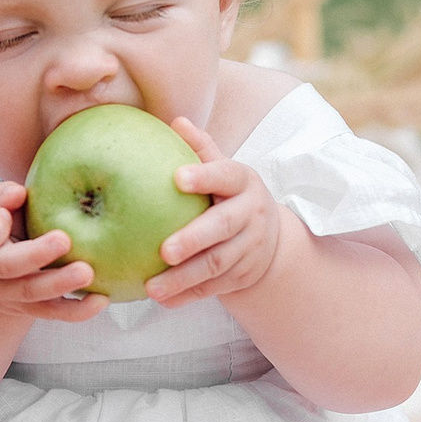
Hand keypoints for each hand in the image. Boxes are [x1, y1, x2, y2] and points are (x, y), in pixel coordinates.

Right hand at [0, 183, 106, 323]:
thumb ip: (0, 196)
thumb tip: (18, 193)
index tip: (17, 200)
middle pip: (7, 267)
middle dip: (36, 255)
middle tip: (64, 239)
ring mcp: (7, 295)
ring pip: (32, 294)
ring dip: (60, 284)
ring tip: (87, 272)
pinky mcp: (30, 309)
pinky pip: (53, 312)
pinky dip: (78, 310)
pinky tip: (100, 300)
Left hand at [144, 119, 286, 305]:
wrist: (268, 239)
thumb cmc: (228, 196)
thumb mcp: (223, 172)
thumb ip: (201, 150)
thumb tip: (176, 121)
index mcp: (243, 182)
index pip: (226, 175)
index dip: (205, 175)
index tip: (177, 178)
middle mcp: (251, 214)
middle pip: (223, 227)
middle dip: (194, 239)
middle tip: (165, 251)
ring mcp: (250, 247)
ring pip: (217, 264)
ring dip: (184, 278)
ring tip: (152, 288)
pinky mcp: (243, 275)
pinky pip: (214, 288)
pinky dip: (188, 295)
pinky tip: (162, 300)